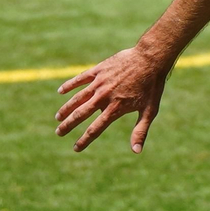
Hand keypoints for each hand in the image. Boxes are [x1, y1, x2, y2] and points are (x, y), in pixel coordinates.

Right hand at [55, 45, 170, 152]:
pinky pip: (80, 79)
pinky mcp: (99, 70)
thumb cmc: (152, 86)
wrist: (150, 59)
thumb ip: (140, 131)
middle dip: (68, 125)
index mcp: (115, 109)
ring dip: (66, 108)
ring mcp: (99, 83)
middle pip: (80, 114)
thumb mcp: (149, 111)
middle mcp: (103, 97)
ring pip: (77, 98)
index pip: (95, 129)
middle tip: (58, 133)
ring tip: (58, 117)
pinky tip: (60, 91)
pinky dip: (69, 85)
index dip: (84, 140)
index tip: (76, 148)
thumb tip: (136, 151)